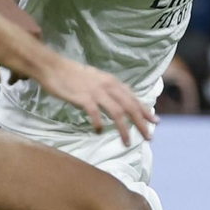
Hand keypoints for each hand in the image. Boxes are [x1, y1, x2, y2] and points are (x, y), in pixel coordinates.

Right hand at [37, 56, 155, 143]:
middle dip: (141, 122)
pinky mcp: (84, 98)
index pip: (133, 98)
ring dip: (124, 129)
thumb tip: (120, 99)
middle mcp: (108, 86)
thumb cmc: (73, 74)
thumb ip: (109, 89)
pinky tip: (99, 132)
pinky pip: (95, 114)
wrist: (54, 67)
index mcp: (112, 82)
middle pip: (130, 106)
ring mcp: (96, 92)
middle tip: (149, 137)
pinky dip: (99, 124)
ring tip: (128, 142)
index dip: (145, 110)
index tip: (155, 121)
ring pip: (117, 112)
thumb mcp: (96, 78)